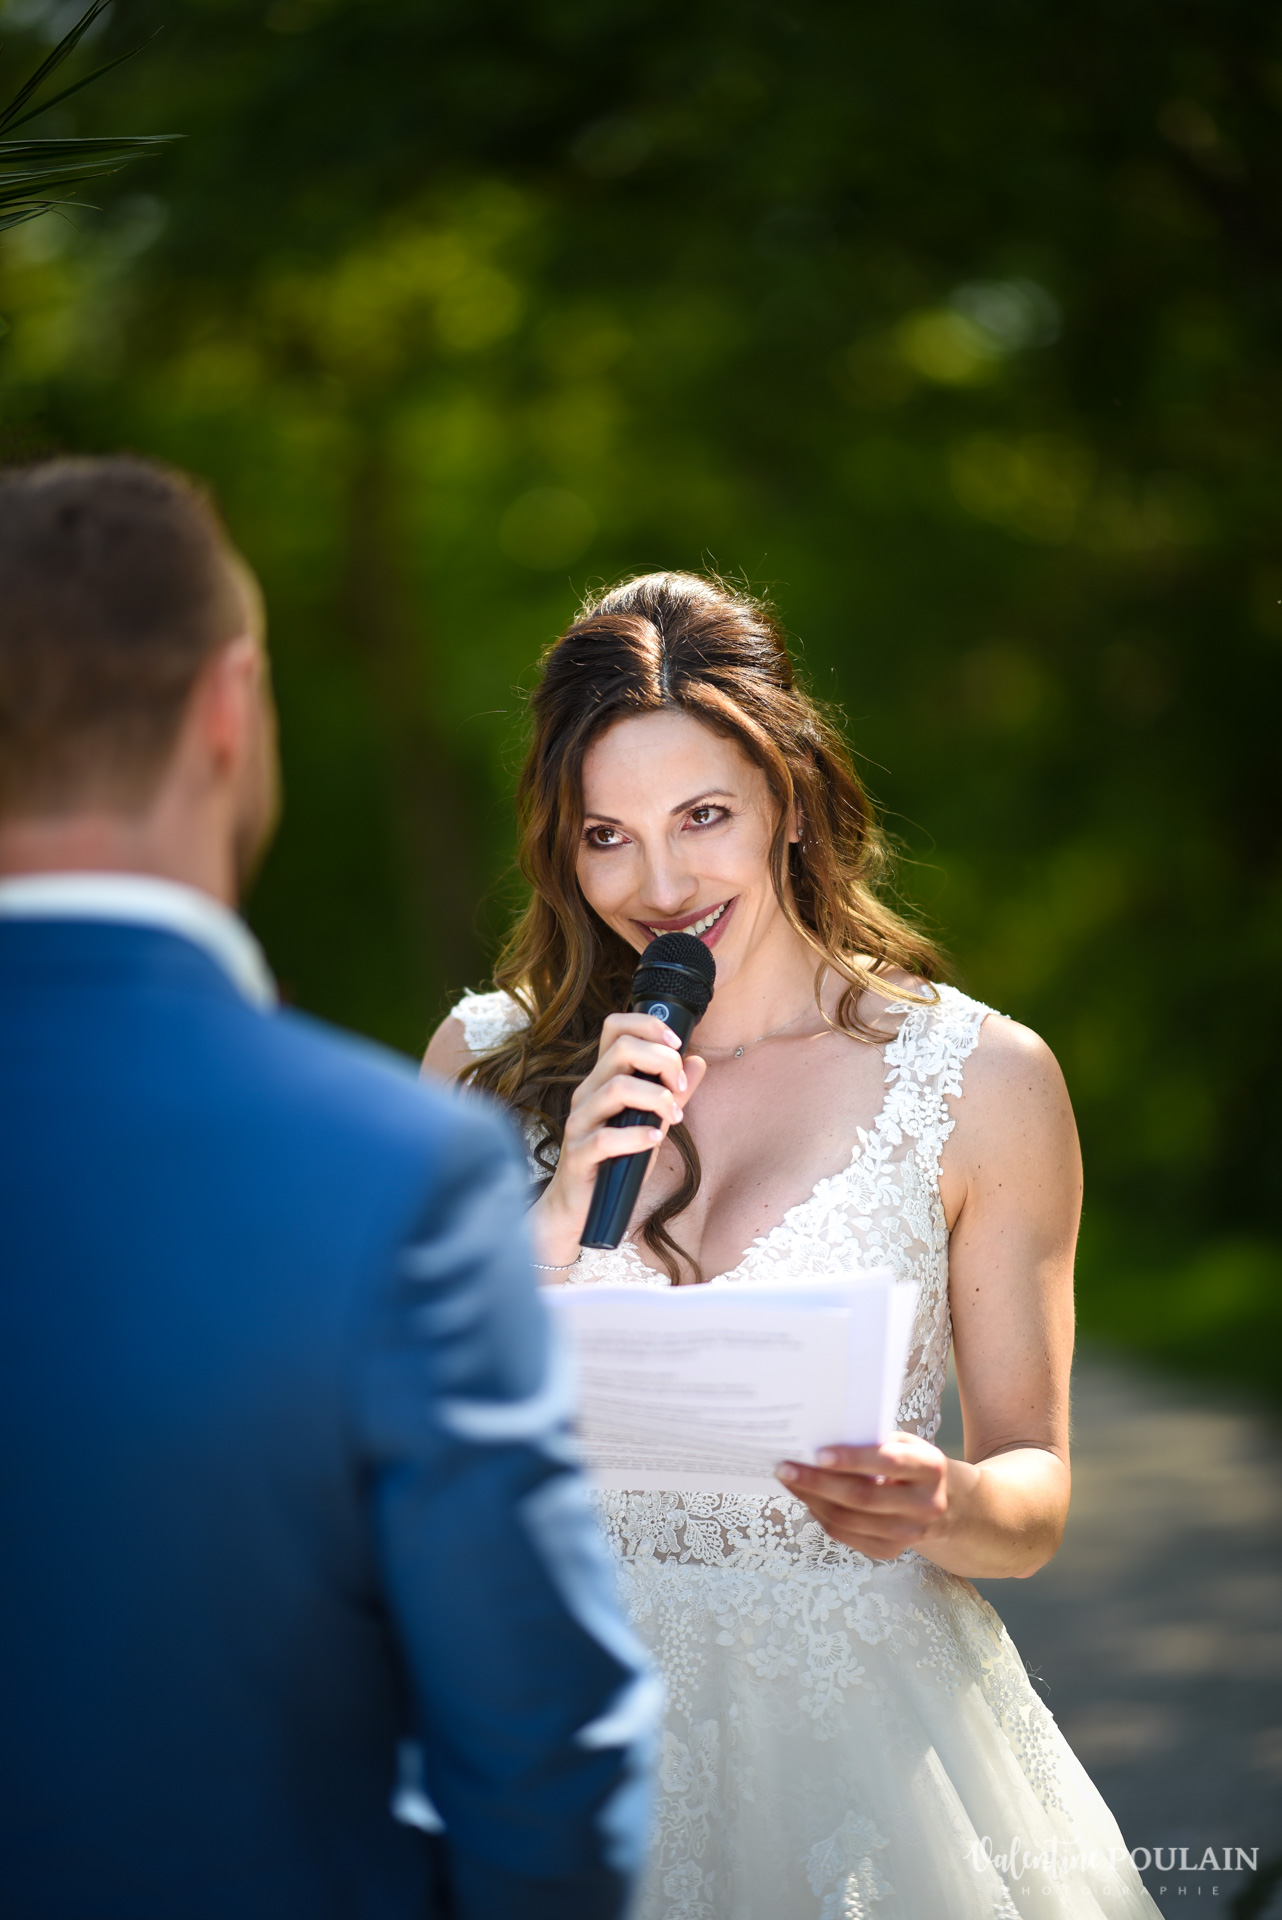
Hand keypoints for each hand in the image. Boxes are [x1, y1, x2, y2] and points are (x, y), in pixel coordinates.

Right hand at [531, 1012, 706, 1267]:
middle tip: (680, 1085)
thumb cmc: (614, 1162)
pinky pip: (606, 1138)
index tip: (678, 1044)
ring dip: (655, 1098)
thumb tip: (698, 1061)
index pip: (616, 1028)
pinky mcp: (578, 1153)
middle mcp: (588, 1093)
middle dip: (662, 1060)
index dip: (649, 1025)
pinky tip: (655, 1141)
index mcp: (602, 1079)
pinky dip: (637, 1136)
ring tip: (675, 1116)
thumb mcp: (650, 1122)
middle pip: (621, 1049)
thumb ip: (671, 1093)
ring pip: (616, 1088)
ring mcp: (580, 1122)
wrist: (579, 1209)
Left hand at [776, 1434, 950, 1560]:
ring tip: (788, 1481)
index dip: (852, 1458)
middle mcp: (925, 1505)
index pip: (888, 1462)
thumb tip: (820, 1437)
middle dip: (818, 1482)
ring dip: (812, 1500)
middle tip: (785, 1467)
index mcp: (930, 1468)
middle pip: (862, 1497)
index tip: (817, 1452)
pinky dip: (820, 1515)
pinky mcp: (891, 1551)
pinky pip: (846, 1535)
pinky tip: (806, 1498)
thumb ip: (874, 1441)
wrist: (945, 1505)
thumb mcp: (905, 1444)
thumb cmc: (911, 1463)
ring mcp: (909, 1534)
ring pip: (849, 1520)